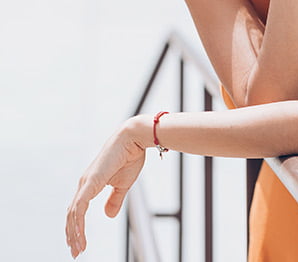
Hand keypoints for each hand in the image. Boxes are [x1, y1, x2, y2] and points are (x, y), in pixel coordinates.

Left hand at [65, 119, 145, 258]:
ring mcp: (86, 182)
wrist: (134, 138)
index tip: (80, 244)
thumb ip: (114, 199)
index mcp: (91, 183)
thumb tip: (108, 215)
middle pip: (72, 214)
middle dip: (72, 234)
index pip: (78, 209)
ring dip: (74, 233)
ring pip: (73, 213)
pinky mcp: (91, 181)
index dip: (77, 227)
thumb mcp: (123, 184)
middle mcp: (85, 183)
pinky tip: (80, 235)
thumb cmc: (130, 156)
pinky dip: (78, 223)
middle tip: (76, 252)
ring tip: (78, 248)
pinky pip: (80, 207)